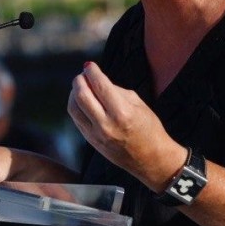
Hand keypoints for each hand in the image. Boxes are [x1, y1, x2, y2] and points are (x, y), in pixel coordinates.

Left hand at [68, 62, 185, 191]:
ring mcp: (96, 135)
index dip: (92, 72)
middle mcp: (106, 125)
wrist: (151, 159)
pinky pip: (77, 120)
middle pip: (81, 96)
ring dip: (74, 93)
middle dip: (79, 81)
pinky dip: (76, 107)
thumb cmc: (149, 129)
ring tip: (80, 87)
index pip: (100, 86)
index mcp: (122, 113)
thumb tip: (97, 81)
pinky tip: (82, 101)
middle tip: (82, 75)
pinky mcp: (92, 142)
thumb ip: (116, 91)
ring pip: (73, 108)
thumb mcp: (138, 104)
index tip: (89, 65)